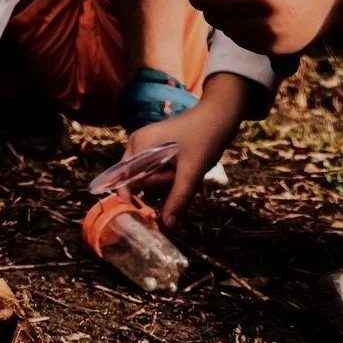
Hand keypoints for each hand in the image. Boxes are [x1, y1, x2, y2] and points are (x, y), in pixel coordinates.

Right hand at [121, 74, 250, 226]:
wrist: (219, 117)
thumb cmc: (204, 139)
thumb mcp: (192, 171)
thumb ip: (178, 198)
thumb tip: (167, 225)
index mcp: (139, 145)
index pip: (122, 178)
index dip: (130, 197)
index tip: (142, 213)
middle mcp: (138, 145)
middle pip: (137, 179)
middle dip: (158, 184)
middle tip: (177, 176)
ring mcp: (147, 147)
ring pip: (148, 177)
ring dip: (165, 182)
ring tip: (183, 171)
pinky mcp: (157, 150)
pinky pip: (156, 171)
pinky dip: (169, 177)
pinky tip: (182, 170)